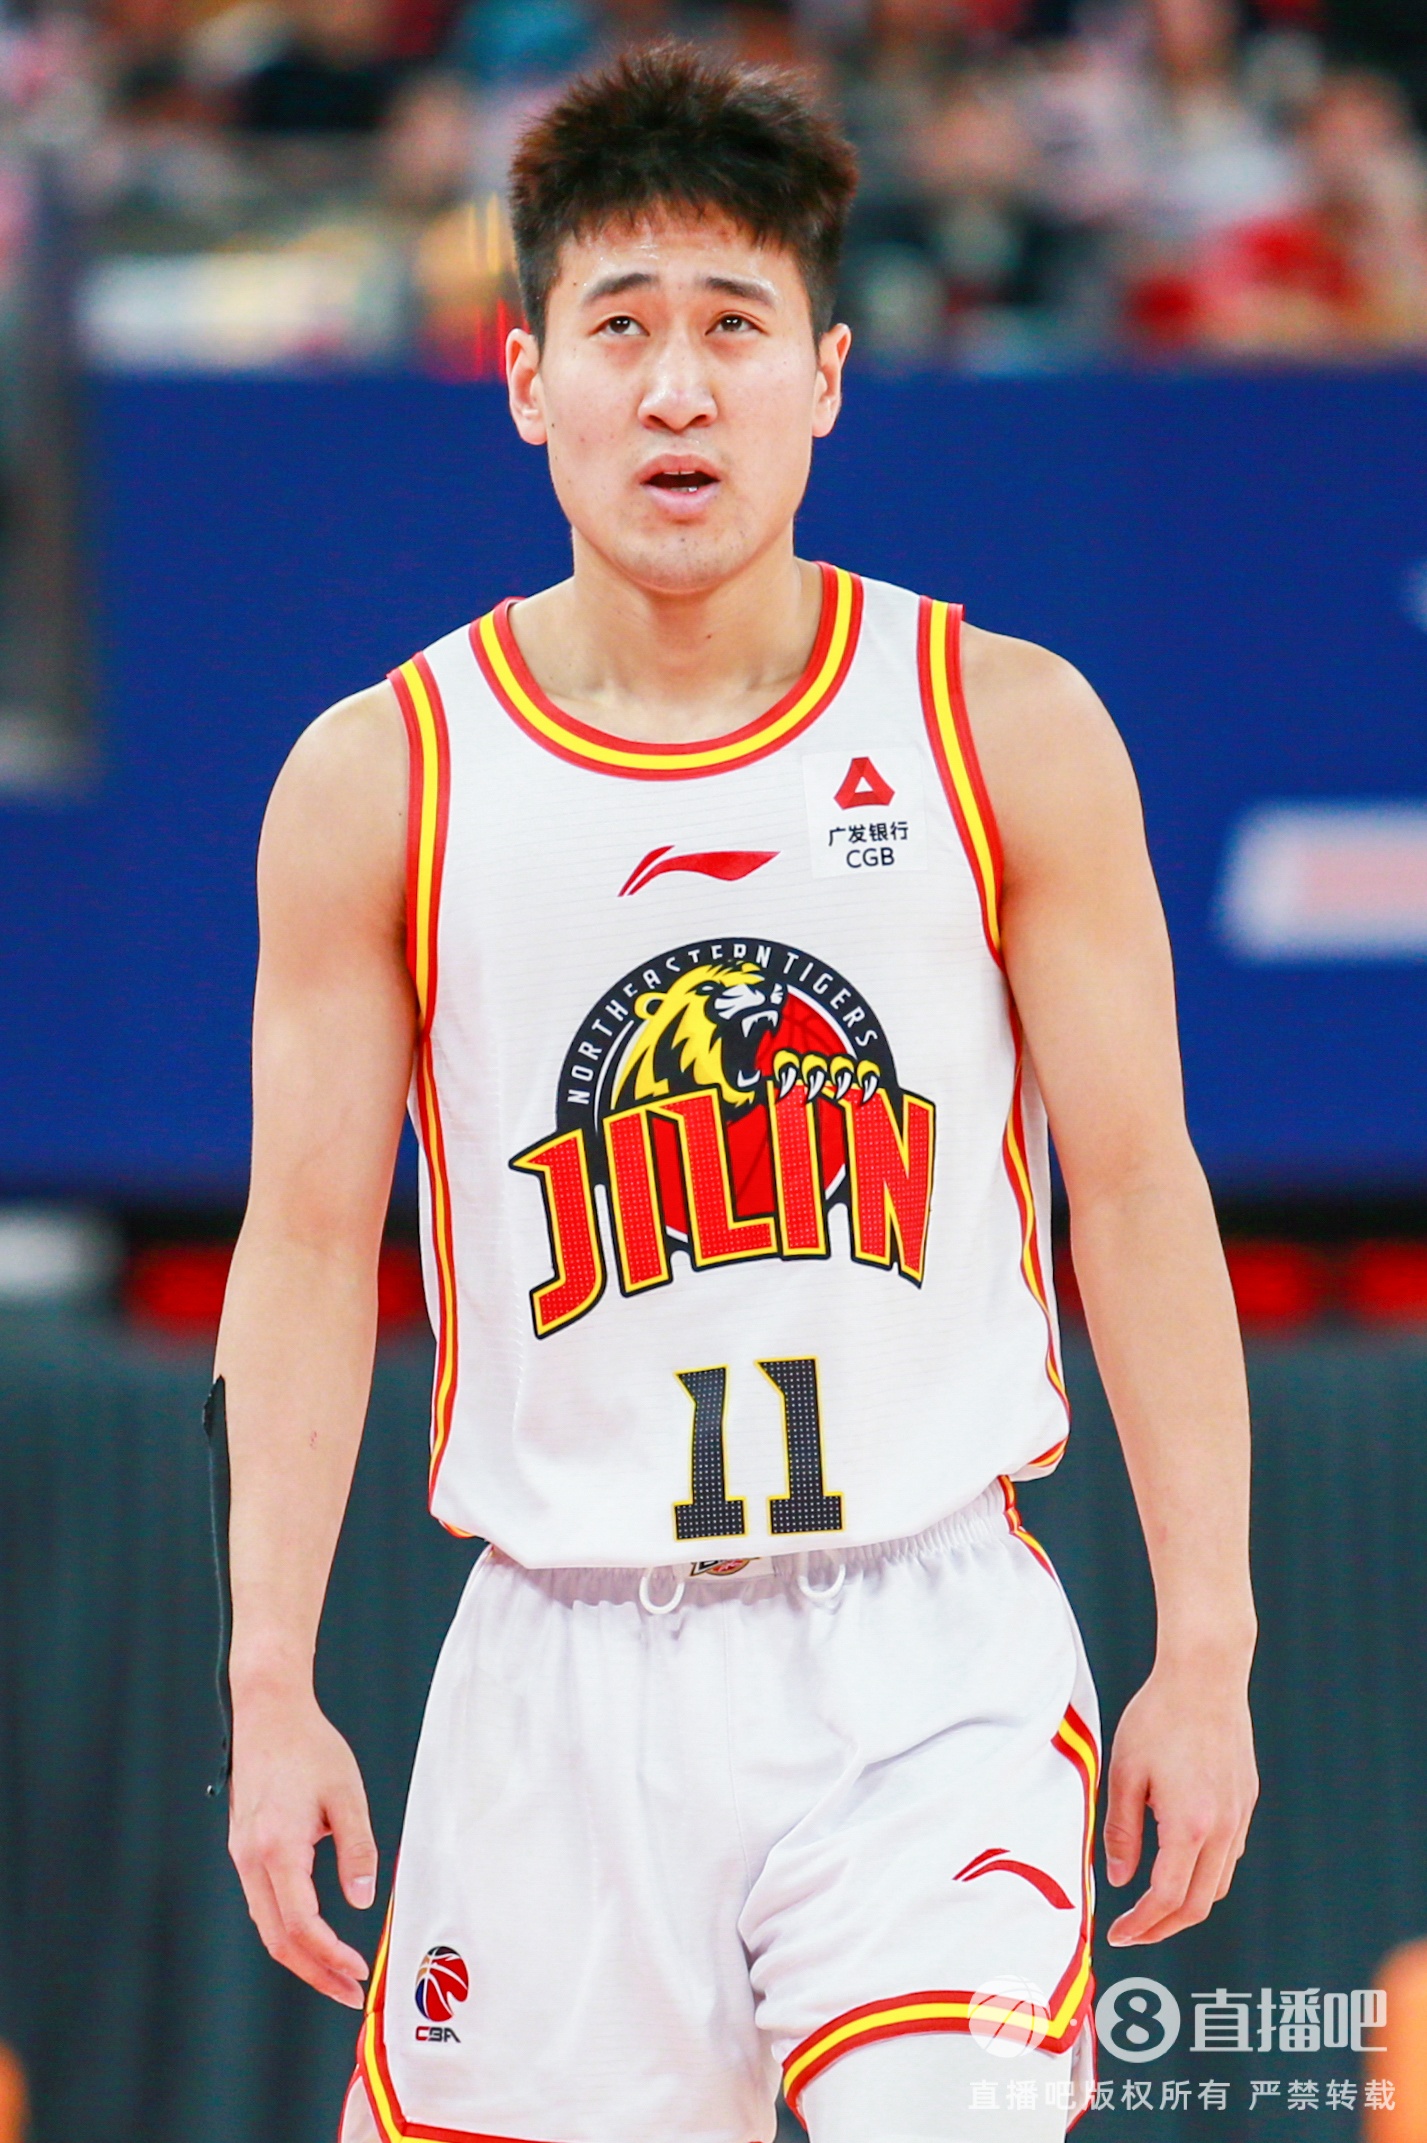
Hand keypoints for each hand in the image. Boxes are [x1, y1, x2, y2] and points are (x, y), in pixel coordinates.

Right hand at [228, 1684, 377, 2005]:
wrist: (268, 1713)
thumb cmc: (310, 1747)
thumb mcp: (346, 1794)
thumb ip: (357, 1850)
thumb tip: (363, 1901)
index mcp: (277, 1847)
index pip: (301, 1924)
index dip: (330, 1955)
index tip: (358, 1972)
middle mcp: (251, 1858)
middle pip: (278, 1938)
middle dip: (315, 1972)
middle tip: (350, 1992)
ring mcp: (242, 1855)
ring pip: (267, 1925)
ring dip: (301, 1955)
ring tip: (337, 1974)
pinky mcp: (244, 1848)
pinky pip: (263, 1904)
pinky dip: (288, 1930)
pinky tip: (313, 1936)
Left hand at [1102, 1654, 1256, 1945]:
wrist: (1206, 1676)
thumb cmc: (1158, 1717)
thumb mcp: (1125, 1772)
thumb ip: (1122, 1830)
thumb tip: (1119, 1879)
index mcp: (1190, 1825)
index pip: (1167, 1897)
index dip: (1142, 1923)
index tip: (1120, 1933)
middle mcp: (1223, 1828)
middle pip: (1198, 1903)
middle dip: (1165, 1927)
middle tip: (1134, 1933)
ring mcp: (1240, 1816)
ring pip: (1218, 1883)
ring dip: (1186, 1904)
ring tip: (1152, 1905)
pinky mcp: (1246, 1801)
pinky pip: (1228, 1855)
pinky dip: (1204, 1874)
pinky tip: (1179, 1864)